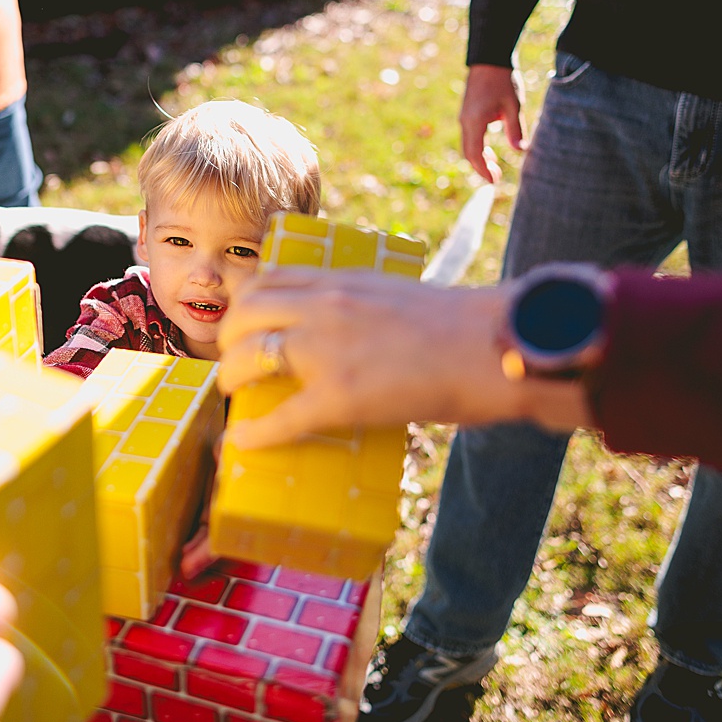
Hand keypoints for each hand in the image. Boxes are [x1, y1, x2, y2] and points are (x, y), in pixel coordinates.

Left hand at [216, 269, 590, 447]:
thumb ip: (360, 304)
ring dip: (231, 377)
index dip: (244, 305)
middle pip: (244, 312)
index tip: (242, 325)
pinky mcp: (339, 397)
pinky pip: (279, 417)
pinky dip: (254, 433)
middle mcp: (324, 306)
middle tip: (235, 362)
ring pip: (248, 355)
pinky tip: (245, 442)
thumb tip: (345, 328)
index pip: (268, 279)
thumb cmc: (460, 327)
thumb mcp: (396, 294)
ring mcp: (327, 351)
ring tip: (236, 395)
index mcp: (340, 280)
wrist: (492, 347)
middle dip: (228, 339)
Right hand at [459, 64, 525, 182]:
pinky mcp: (467, 113)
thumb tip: (521, 150)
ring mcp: (464, 117)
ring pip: (468, 145)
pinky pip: (469, 136)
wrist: (488, 59)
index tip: (494, 182)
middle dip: (480, 168)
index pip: (476, 154)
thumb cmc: (503, 80)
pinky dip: (478, 147)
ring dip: (479, 158)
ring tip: (494, 166)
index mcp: (475, 122)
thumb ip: (516, 128)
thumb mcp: (513, 105)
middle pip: (468, 153)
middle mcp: (465, 121)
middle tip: (496, 178)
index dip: (484, 170)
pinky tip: (489, 150)